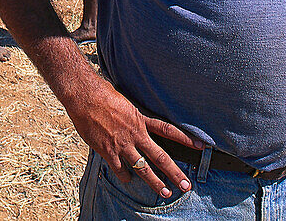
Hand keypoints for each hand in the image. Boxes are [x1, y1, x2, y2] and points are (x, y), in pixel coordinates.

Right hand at [66, 81, 200, 197]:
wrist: (84, 96)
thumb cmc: (102, 93)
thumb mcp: (124, 101)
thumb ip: (131, 114)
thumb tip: (134, 119)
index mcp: (141, 119)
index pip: (169, 130)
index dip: (185, 139)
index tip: (200, 146)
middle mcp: (135, 134)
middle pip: (160, 157)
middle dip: (175, 172)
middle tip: (186, 185)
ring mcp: (122, 144)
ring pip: (143, 168)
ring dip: (155, 182)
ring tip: (165, 192)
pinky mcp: (107, 151)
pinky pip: (119, 169)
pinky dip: (125, 176)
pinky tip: (128, 179)